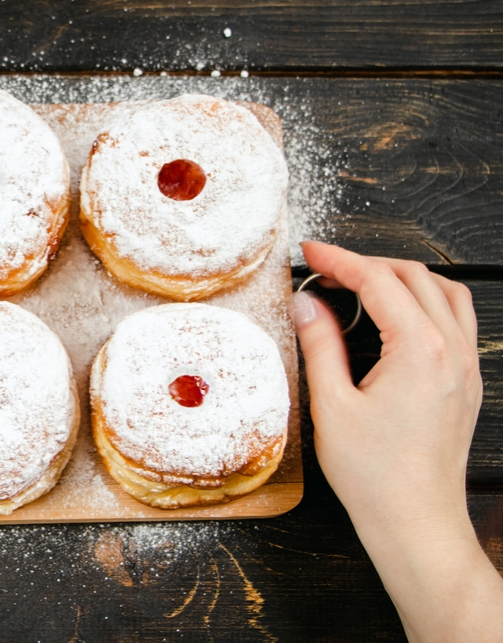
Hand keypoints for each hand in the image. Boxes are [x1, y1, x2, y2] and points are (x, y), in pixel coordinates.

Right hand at [290, 241, 501, 641]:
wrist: (416, 521)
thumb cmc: (374, 474)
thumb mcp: (331, 404)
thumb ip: (320, 344)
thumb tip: (307, 305)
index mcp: (419, 349)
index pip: (378, 281)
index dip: (339, 260)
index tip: (311, 253)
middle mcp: (452, 351)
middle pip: (414, 277)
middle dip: (367, 263)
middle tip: (326, 269)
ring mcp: (466, 367)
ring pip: (444, 293)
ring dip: (403, 278)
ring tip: (362, 284)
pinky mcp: (466, 384)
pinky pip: (457, 320)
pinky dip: (426, 302)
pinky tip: (398, 317)